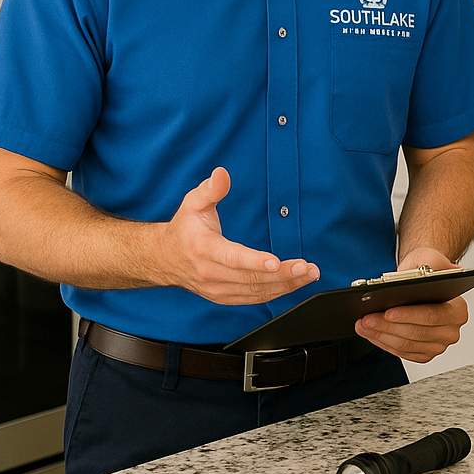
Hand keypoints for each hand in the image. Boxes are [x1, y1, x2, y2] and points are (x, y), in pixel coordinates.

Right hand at [164, 167, 318, 304]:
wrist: (164, 258)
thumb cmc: (184, 229)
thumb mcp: (192, 203)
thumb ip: (210, 189)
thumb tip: (222, 174)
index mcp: (205, 250)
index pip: (233, 259)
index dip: (255, 262)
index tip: (275, 262)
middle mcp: (212, 274)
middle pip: (251, 279)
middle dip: (282, 275)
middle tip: (306, 268)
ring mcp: (219, 289)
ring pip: (257, 292)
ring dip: (286, 286)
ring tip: (309, 274)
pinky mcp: (226, 297)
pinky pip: (255, 299)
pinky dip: (277, 293)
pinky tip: (294, 284)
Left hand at [354, 246, 466, 361]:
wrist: (424, 279)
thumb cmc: (428, 268)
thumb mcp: (430, 257)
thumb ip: (432, 263)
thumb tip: (425, 275)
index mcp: (457, 309)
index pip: (432, 315)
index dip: (409, 315)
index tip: (388, 312)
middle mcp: (451, 331)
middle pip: (416, 333)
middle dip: (388, 326)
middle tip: (367, 318)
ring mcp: (437, 345)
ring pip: (406, 345)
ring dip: (381, 335)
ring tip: (363, 324)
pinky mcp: (423, 353)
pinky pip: (401, 352)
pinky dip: (383, 342)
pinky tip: (370, 332)